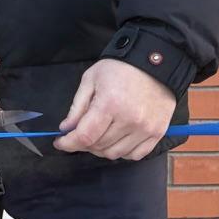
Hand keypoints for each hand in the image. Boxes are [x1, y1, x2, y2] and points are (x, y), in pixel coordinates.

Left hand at [53, 58, 176, 160]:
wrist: (155, 62)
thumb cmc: (120, 68)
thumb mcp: (90, 80)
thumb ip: (77, 106)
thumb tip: (67, 128)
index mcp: (110, 104)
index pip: (85, 136)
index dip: (68, 143)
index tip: (60, 142)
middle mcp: (130, 120)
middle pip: (98, 146)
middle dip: (83, 143)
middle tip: (80, 133)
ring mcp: (146, 129)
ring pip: (115, 154)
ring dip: (101, 149)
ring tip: (99, 135)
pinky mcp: (158, 132)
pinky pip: (136, 155)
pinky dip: (122, 152)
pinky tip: (117, 139)